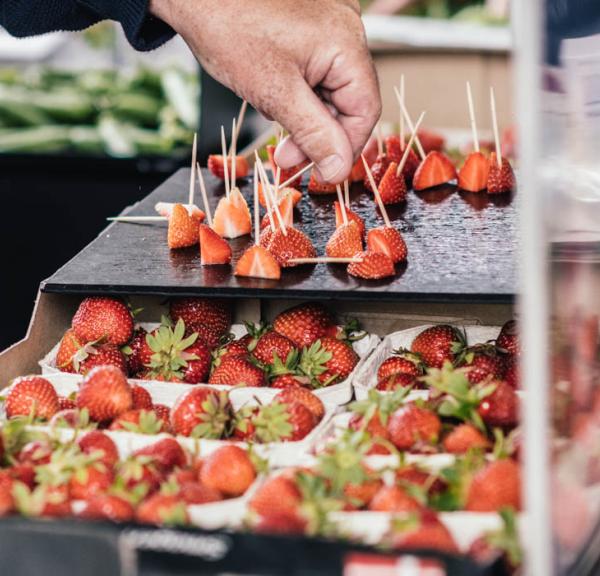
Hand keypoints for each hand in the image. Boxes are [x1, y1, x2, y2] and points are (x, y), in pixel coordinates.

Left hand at [149, 0, 380, 181]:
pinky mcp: (308, 33)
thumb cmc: (228, 27)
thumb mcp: (275, 92)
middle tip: (286, 157)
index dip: (345, 148)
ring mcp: (327, 29)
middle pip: (348, 103)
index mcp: (345, 41)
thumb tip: (339, 170)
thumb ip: (313, 134)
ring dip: (304, 118)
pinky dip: (296, 97)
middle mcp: (344, 31)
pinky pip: (315, 77)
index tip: (322, 171)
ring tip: (272, 118)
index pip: (365, 110)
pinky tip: (272, 97)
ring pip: (329, 93)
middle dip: (318, 135)